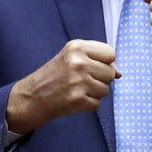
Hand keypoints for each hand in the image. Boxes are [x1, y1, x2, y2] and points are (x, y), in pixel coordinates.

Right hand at [6, 39, 120, 133]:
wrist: (32, 96)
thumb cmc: (55, 75)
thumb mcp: (72, 57)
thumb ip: (97, 59)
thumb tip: (119, 73)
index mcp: (77, 47)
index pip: (110, 53)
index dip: (106, 62)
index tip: (94, 66)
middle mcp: (78, 62)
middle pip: (110, 72)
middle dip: (101, 79)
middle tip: (83, 80)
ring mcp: (78, 81)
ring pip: (106, 89)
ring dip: (95, 93)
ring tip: (78, 90)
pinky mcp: (77, 99)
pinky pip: (97, 103)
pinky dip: (88, 104)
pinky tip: (75, 99)